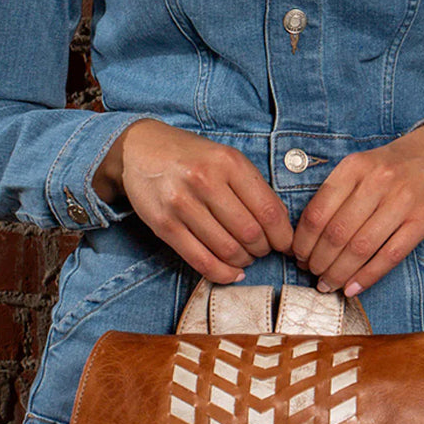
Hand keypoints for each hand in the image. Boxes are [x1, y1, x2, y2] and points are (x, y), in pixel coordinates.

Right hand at [94, 120, 292, 283]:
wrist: (139, 150)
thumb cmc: (191, 158)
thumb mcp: (225, 159)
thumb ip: (252, 189)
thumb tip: (280, 230)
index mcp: (227, 162)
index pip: (268, 210)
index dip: (282, 236)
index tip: (284, 244)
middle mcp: (204, 181)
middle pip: (250, 234)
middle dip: (262, 250)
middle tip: (261, 250)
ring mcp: (182, 204)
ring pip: (228, 250)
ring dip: (243, 262)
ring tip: (244, 258)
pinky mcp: (165, 225)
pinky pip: (201, 261)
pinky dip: (222, 274)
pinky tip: (231, 272)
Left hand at [290, 124, 423, 295]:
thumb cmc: (394, 167)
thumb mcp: (362, 167)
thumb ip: (336, 195)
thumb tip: (307, 239)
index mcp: (355, 167)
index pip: (318, 212)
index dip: (304, 242)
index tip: (299, 257)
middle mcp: (378, 181)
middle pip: (337, 234)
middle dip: (319, 261)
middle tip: (313, 274)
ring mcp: (403, 201)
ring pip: (361, 248)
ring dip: (339, 273)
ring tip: (328, 284)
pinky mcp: (423, 220)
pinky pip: (389, 256)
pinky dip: (367, 277)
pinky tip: (353, 288)